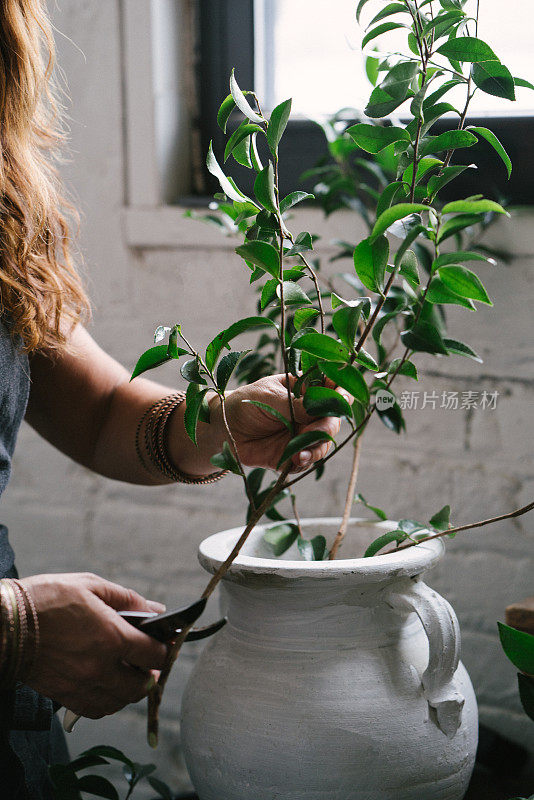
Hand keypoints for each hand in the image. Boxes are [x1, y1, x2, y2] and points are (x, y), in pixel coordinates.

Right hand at [19, 573, 167, 718]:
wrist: (6, 625)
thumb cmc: (46, 600)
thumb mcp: (91, 586)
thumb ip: (129, 600)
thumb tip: (156, 610)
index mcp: (111, 637)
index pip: (155, 655)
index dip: (165, 649)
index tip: (165, 643)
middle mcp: (100, 667)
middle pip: (143, 686)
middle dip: (151, 673)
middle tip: (148, 660)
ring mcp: (83, 686)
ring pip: (121, 702)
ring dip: (131, 689)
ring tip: (129, 673)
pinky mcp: (66, 696)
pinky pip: (97, 710)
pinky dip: (109, 702)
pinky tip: (107, 686)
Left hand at [213, 374, 351, 470]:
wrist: (223, 427)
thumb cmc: (246, 403)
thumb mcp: (269, 397)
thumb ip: (294, 405)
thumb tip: (319, 408)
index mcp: (306, 392)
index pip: (333, 391)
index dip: (342, 394)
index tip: (341, 398)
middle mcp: (309, 415)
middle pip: (333, 420)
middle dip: (327, 427)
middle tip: (310, 431)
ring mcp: (302, 435)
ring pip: (324, 443)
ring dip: (317, 448)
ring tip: (300, 451)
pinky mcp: (292, 455)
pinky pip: (307, 461)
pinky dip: (305, 461)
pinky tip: (295, 460)